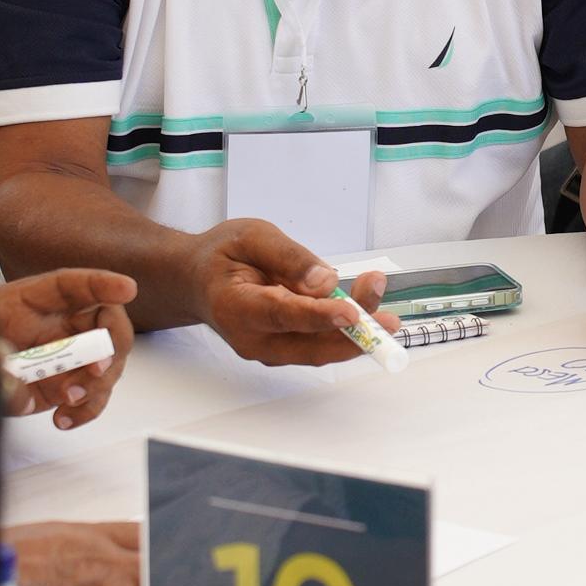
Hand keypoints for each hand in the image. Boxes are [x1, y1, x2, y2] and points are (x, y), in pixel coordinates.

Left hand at [0, 267, 136, 428]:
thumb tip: (3, 368)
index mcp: (40, 299)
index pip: (76, 285)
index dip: (103, 284)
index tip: (126, 289)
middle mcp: (64, 324)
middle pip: (107, 325)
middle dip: (111, 346)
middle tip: (97, 367)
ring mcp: (71, 356)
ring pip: (107, 364)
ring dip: (97, 384)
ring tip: (67, 397)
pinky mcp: (68, 386)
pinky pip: (93, 398)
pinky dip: (84, 411)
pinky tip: (63, 419)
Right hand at [193, 219, 385, 367]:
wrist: (197, 281)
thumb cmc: (222, 256)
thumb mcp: (251, 236)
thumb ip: (288, 257)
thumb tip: (326, 281)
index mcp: (236, 306)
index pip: (283, 315)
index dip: (319, 316)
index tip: (351, 313)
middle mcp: (252, 338)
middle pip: (309, 345)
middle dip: (353, 335)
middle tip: (388, 318)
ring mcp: (269, 349)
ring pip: (320, 349)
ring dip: (357, 331)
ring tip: (378, 294)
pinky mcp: (285, 349)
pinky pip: (321, 344)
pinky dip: (347, 328)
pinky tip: (367, 303)